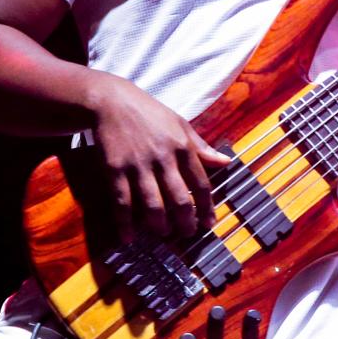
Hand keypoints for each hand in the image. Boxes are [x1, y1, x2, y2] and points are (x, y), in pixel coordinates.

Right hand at [86, 74, 230, 240]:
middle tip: (186, 234)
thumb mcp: (180, 124)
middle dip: (185, 222)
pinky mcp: (114, 169)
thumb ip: (201, 147)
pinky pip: (122, 202)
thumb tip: (226, 162)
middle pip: (179, 199)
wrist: (111, 101)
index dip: (207, 207)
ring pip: (152, 205)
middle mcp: (163, 158)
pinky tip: (128, 237)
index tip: (208, 223)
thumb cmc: (149, 113)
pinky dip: (125, 223)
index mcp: (182, 146)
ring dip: (159, 225)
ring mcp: (138, 165)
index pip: (201, 184)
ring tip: (163, 233)